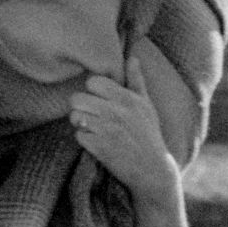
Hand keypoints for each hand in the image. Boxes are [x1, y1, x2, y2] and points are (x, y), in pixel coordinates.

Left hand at [69, 58, 175, 196]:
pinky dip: (84, 140)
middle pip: (77, 98)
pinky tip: (95, 142)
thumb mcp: (146, 105)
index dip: (92, 90)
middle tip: (89, 114)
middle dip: (80, 107)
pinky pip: (78, 135)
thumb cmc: (148, 135)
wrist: (152, 170)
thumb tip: (132, 57)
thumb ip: (136, 81)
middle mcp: (116, 112)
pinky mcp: (99, 148)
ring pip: (75, 116)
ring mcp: (106, 130)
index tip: (99, 99)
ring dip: (80, 123)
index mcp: (127, 98)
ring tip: (92, 128)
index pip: (93, 82)